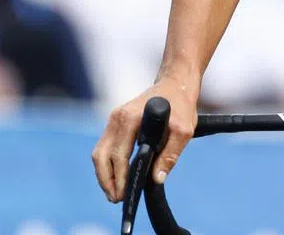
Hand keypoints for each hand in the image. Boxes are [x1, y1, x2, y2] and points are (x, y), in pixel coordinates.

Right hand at [91, 77, 198, 203]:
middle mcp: (117, 118)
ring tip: (115, 194)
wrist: (175, 84)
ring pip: (99, 153)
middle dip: (106, 181)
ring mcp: (114, 120)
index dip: (119, 178)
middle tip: (117, 199)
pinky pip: (105, 148)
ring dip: (104, 175)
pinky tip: (116, 178)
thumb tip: (156, 179)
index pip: (118, 155)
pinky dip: (107, 165)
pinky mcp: (115, 123)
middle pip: (101, 156)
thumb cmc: (180, 105)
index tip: (123, 196)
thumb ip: (170, 154)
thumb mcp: (183, 130)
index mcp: (130, 118)